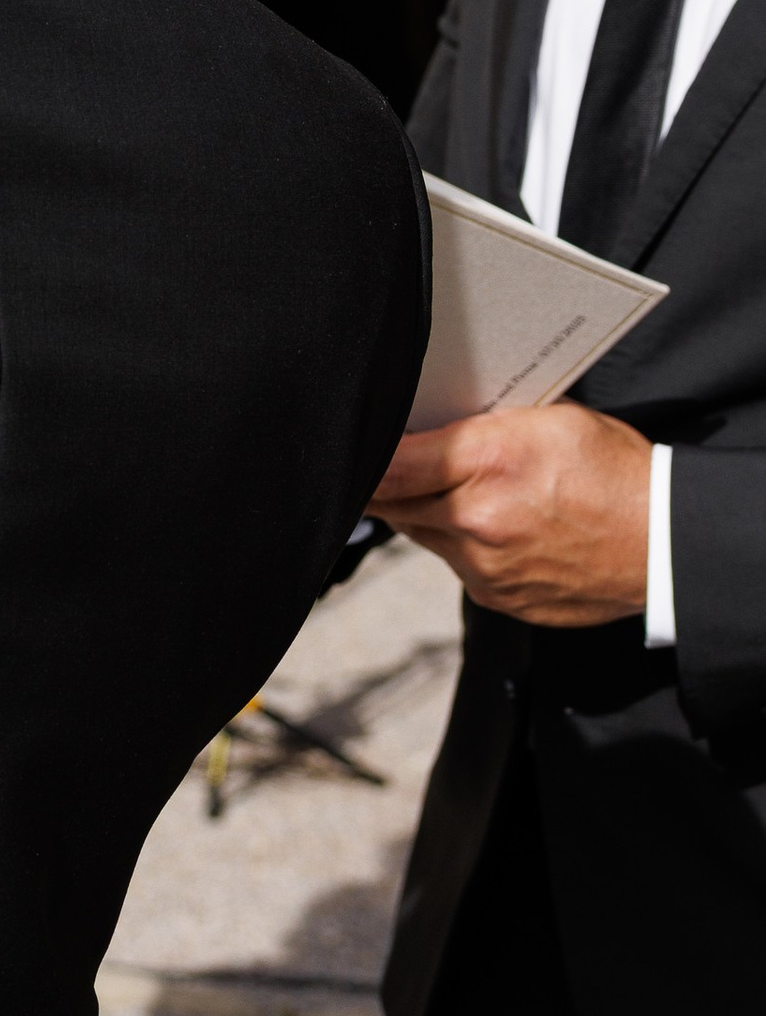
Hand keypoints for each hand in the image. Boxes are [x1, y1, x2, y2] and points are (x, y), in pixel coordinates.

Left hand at [369, 403, 652, 626]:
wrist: (663, 543)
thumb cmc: (615, 471)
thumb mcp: (550, 418)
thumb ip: (482, 421)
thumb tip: (430, 419)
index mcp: (486, 463)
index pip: (387, 464)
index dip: (361, 456)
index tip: (353, 446)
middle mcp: (475, 520)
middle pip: (391, 503)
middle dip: (388, 482)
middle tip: (397, 463)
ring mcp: (482, 566)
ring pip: (420, 534)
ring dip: (425, 512)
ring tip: (456, 490)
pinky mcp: (494, 597)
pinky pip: (454, 564)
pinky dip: (460, 545)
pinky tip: (491, 526)